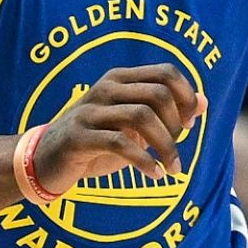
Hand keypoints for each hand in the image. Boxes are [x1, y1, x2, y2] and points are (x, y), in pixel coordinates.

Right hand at [33, 65, 202, 191]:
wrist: (45, 161)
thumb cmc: (96, 143)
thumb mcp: (132, 127)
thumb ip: (165, 112)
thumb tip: (203, 102)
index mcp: (120, 79)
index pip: (166, 73)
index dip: (186, 97)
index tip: (190, 125)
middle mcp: (105, 88)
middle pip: (158, 94)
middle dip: (177, 125)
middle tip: (177, 150)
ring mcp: (90, 111)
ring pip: (142, 117)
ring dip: (166, 146)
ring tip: (173, 169)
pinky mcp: (79, 136)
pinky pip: (121, 143)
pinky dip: (144, 161)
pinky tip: (154, 175)